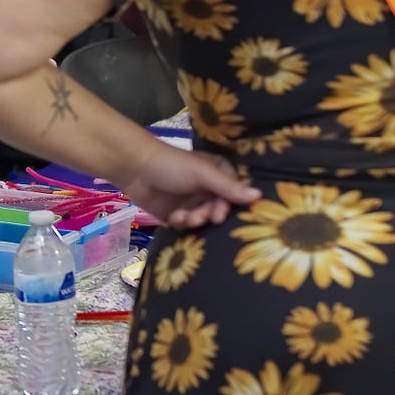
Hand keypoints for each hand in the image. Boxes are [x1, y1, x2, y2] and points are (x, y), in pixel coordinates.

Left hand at [117, 142, 260, 229]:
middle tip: (199, 217)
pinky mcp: (178, 216)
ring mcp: (193, 203)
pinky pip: (188, 228)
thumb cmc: (172, 165)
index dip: (228, 206)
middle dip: (208, 215)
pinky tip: (173, 218)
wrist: (135, 169)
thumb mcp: (202, 174)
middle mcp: (208, 190)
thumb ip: (228, 187)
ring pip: (204, 221)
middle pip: (219, 211)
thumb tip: (259, 196)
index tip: (219, 214)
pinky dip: (182, 224)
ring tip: (183, 217)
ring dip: (194, 221)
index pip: (234, 195)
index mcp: (218, 174)